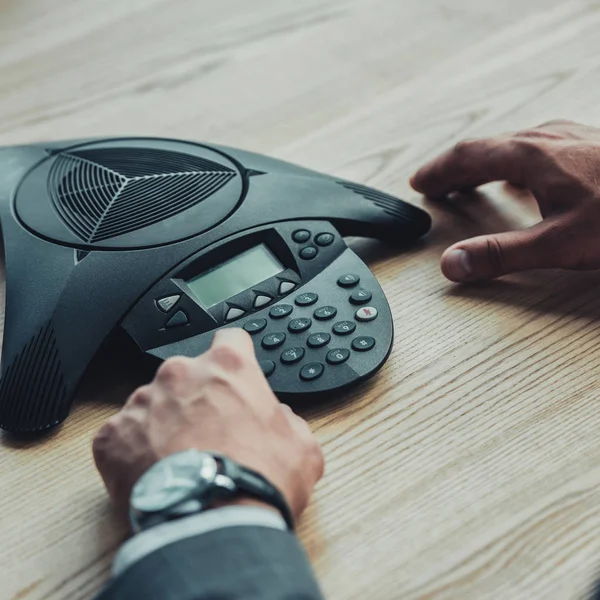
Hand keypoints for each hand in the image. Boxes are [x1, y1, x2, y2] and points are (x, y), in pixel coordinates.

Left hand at [92, 329, 323, 522]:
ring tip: (180, 461)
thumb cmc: (258, 481)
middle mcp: (181, 374)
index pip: (229, 341)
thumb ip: (287, 419)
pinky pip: (122, 436)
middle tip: (209, 434)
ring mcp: (142, 402)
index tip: (232, 375)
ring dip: (163, 424)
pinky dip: (134, 452)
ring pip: (152, 404)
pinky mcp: (112, 436)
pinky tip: (154, 475)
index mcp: (227, 367)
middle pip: (187, 375)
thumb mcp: (302, 446)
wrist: (213, 524)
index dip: (233, 360)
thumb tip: (278, 419)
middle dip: (195, 398)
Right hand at [410, 119, 599, 281]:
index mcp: (531, 156)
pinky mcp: (591, 148)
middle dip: (457, 166)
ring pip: (514, 145)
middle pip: (488, 146)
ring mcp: (572, 139)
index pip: (469, 156)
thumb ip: (500, 255)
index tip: (420, 183)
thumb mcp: (558, 244)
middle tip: (436, 183)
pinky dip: (515, 164)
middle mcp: (548, 139)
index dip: (440, 170)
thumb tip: (451, 265)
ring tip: (472, 179)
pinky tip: (527, 179)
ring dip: (485, 162)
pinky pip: (538, 149)